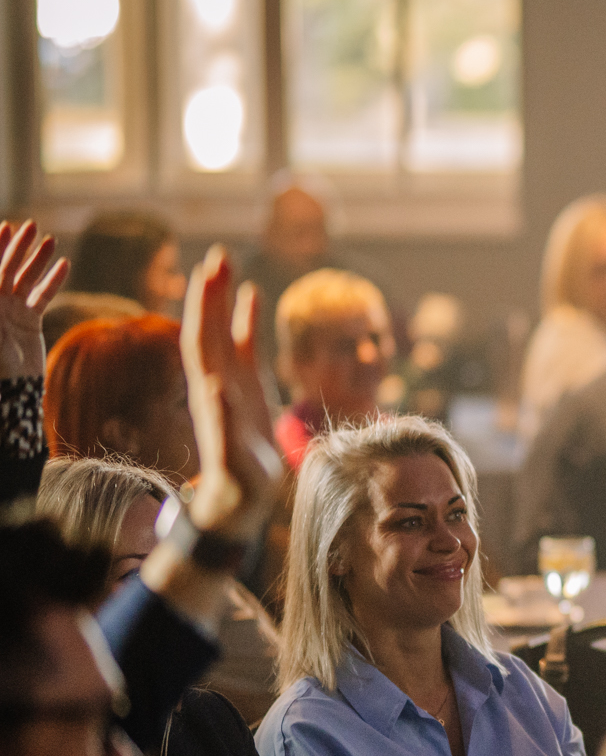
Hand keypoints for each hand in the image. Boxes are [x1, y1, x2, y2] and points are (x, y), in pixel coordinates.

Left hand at [0, 220, 71, 378]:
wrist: (12, 391)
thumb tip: (0, 283)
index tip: (4, 228)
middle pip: (6, 268)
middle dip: (17, 247)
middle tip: (29, 226)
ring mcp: (11, 310)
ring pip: (25, 279)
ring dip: (37, 260)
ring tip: (50, 240)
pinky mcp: (28, 321)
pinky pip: (42, 297)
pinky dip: (52, 282)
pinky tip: (63, 266)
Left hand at [180, 246, 282, 539]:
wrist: (238, 502)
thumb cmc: (237, 484)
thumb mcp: (229, 456)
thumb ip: (223, 421)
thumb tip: (214, 386)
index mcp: (210, 390)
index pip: (202, 338)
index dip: (204, 306)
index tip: (208, 272)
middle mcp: (214, 379)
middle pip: (208, 326)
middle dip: (210, 291)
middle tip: (218, 253)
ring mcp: (230, 381)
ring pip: (222, 330)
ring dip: (223, 297)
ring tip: (228, 263)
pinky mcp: (247, 389)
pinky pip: (244, 345)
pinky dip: (246, 319)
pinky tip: (253, 296)